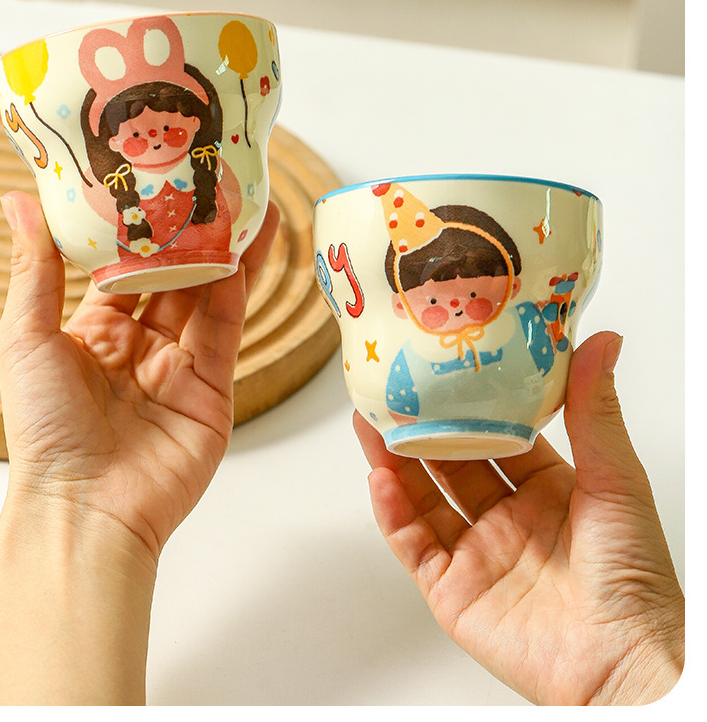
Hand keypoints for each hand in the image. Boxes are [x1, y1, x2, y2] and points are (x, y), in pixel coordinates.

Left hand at [0, 190, 279, 562]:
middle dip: (192, 234)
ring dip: (226, 252)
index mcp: (93, 332)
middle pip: (173, 276)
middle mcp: (139, 345)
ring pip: (208, 296)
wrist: (85, 508)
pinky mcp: (212, 388)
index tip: (155, 182)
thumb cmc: (44, 429)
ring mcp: (179, 366)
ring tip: (246, 203)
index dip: (140, 227)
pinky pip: (225, 330)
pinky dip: (237, 289)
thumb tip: (17, 200)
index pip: (122, 266)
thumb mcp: (25, 338)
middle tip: (212, 183)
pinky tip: (246, 252)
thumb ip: (34, 268)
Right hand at [354, 332, 683, 705]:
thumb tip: (602, 339)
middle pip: (450, 463)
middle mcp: (508, 519)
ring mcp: (478, 555)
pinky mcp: (453, 592)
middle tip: (390, 390)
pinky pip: (414, 546)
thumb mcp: (615, 478)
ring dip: (394, 463)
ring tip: (369, 423)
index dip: (467, 404)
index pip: (495, 435)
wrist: (622, 663)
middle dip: (419, 427)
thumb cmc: (633, 576)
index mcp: (548, 489)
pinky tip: (381, 482)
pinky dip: (393, 515)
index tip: (444, 370)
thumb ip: (594, 409)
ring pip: (424, 499)